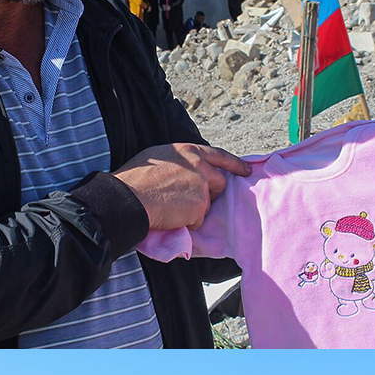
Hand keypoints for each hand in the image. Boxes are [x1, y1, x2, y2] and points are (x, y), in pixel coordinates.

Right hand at [114, 143, 251, 230]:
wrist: (127, 197)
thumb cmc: (134, 179)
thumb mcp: (158, 157)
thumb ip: (179, 162)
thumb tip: (185, 170)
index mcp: (188, 152)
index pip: (219, 155)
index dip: (235, 164)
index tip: (246, 171)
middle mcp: (199, 166)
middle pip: (219, 182)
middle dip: (209, 193)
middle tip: (189, 200)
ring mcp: (202, 186)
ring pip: (207, 203)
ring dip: (194, 209)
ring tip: (170, 207)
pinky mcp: (200, 206)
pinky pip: (197, 219)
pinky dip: (186, 223)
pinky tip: (170, 217)